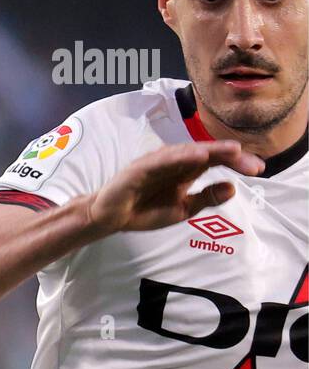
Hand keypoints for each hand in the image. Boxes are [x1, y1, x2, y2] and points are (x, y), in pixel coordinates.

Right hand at [87, 140, 263, 234]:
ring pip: (187, 152)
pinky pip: (162, 160)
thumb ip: (206, 198)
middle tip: (252, 163)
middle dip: (230, 156)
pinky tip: (197, 156)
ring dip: (210, 150)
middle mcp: (173, 162)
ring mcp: (156, 163)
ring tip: (232, 150)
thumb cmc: (144, 210)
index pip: (215, 161)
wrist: (111, 218)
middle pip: (206, 153)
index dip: (236, 163)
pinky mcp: (140, 168)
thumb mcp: (183, 209)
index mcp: (185, 170)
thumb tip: (233, 187)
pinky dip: (180, 156)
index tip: (258, 169)